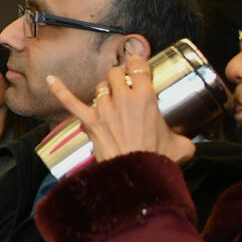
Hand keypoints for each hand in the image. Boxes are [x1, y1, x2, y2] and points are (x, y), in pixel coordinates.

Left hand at [45, 53, 196, 164]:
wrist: (136, 177)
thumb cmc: (157, 160)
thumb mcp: (181, 146)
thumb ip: (185, 139)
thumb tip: (190, 144)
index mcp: (146, 97)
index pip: (138, 66)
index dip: (137, 64)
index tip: (138, 66)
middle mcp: (123, 98)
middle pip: (115, 74)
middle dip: (120, 78)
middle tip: (126, 89)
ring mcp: (105, 109)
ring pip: (100, 88)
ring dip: (105, 92)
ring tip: (112, 103)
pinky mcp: (91, 122)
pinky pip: (71, 102)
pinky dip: (60, 90)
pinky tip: (51, 80)